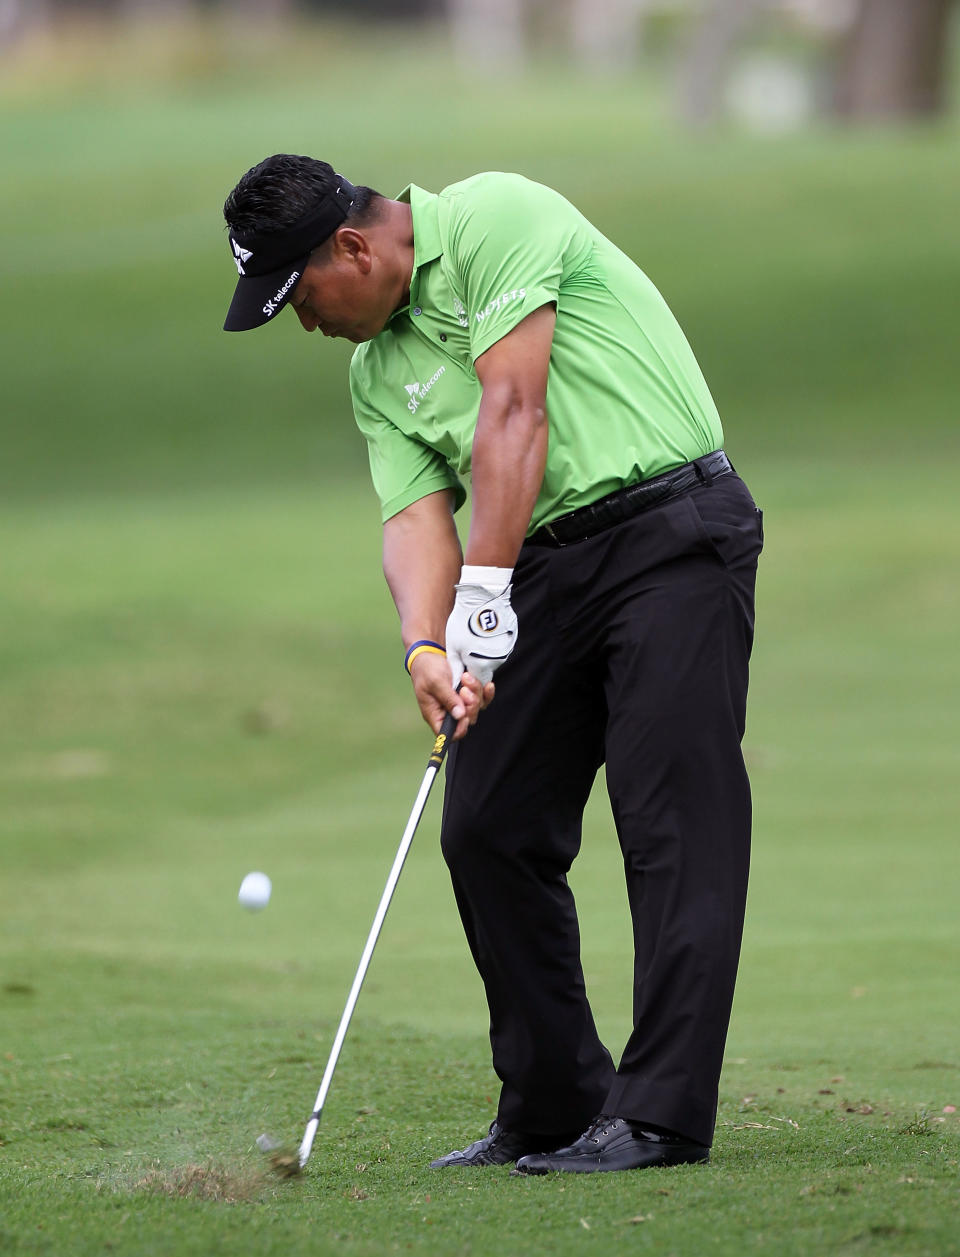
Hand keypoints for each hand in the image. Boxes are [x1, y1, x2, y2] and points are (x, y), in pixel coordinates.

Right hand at [409, 650, 493, 740]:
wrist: (431, 654)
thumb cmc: (427, 669)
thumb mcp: (435, 683)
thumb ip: (448, 699)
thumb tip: (459, 715)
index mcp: (435, 714)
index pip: (449, 734)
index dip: (460, 729)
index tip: (464, 716)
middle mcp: (449, 712)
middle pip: (467, 720)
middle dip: (470, 705)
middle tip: (464, 690)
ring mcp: (460, 703)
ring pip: (477, 707)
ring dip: (476, 693)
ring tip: (467, 678)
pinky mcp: (469, 694)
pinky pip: (483, 699)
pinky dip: (486, 692)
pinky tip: (487, 685)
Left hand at [445, 565, 517, 687]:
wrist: (482, 597)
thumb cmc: (463, 621)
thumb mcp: (454, 645)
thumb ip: (456, 666)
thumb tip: (455, 680)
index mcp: (482, 665)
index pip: (477, 681)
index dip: (469, 677)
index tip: (462, 667)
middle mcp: (498, 660)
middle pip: (486, 668)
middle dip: (476, 662)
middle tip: (467, 645)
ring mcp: (506, 648)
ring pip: (493, 656)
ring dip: (484, 651)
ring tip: (475, 634)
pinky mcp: (511, 637)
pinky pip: (500, 645)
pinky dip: (492, 641)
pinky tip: (485, 628)